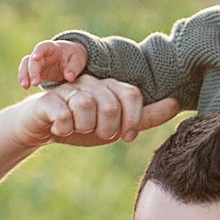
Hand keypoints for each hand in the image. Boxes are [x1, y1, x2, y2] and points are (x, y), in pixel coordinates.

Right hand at [9, 77, 182, 148]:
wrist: (43, 128)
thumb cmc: (84, 125)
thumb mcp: (118, 125)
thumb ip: (146, 117)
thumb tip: (176, 104)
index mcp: (110, 87)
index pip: (132, 94)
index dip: (133, 119)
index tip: (127, 137)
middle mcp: (92, 83)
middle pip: (110, 104)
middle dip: (107, 128)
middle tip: (98, 134)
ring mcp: (69, 89)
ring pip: (86, 105)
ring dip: (85, 126)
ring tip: (78, 128)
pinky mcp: (48, 100)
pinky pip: (63, 113)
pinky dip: (65, 127)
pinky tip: (61, 129)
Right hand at [17, 38, 89, 89]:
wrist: (71, 60)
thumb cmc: (74, 57)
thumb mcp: (78, 60)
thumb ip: (74, 67)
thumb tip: (69, 77)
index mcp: (52, 48)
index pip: (43, 46)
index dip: (38, 51)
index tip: (35, 58)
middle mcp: (42, 54)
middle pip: (32, 59)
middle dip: (32, 70)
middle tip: (35, 83)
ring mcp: (37, 63)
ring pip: (25, 65)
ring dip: (24, 75)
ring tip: (25, 86)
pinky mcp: (36, 71)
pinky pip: (26, 73)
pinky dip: (25, 79)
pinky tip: (25, 87)